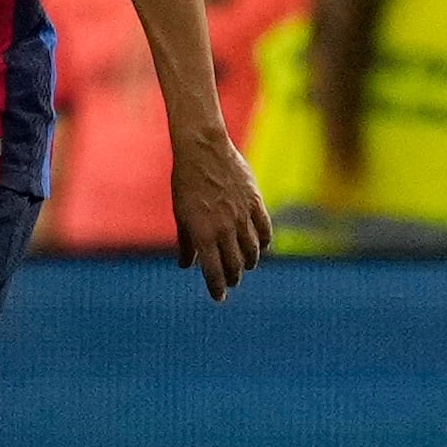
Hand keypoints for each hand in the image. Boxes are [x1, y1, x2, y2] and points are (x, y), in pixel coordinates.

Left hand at [169, 127, 270, 296]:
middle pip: (234, 265)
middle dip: (233, 278)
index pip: (213, 272)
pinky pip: (265, 230)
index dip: (217, 288)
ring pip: (252, 251)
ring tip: (245, 266)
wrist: (203, 149)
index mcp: (203, 233)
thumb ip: (186, 242)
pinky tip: (260, 246)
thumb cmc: (186, 182)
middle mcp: (224, 228)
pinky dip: (264, 242)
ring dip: (248, 263)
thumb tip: (186, 266)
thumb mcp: (181, 214)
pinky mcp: (255, 202)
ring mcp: (242, 215)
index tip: (219, 297)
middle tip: (231, 281)